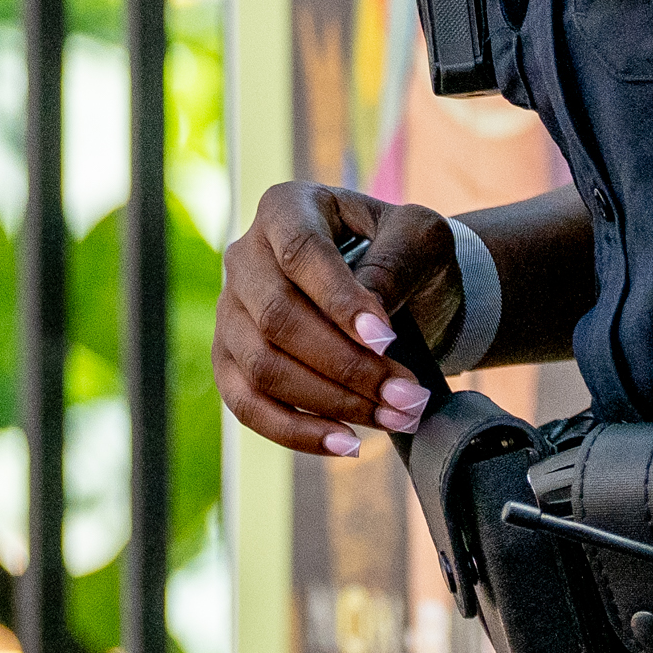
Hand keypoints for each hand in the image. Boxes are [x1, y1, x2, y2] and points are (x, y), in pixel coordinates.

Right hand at [212, 181, 447, 461]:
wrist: (401, 292)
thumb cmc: (408, 255)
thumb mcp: (422, 237)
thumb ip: (399, 261)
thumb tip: (368, 313)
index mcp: (286, 208)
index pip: (300, 253)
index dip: (339, 300)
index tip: (386, 340)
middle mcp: (244, 256)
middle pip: (276, 317)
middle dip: (345, 365)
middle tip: (407, 395)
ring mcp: (230, 311)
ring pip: (262, 366)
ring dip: (331, 403)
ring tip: (395, 417)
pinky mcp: (232, 361)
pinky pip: (245, 405)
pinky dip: (295, 432)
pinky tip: (348, 444)